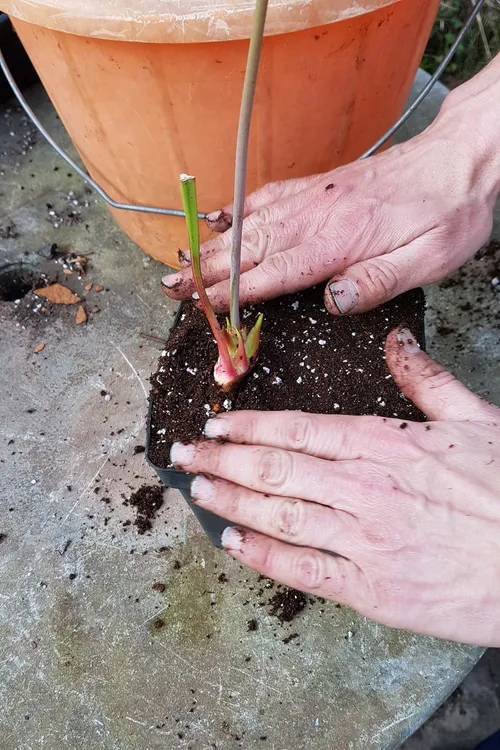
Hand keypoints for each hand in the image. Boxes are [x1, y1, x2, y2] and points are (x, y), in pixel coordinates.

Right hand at [162, 71, 499, 315]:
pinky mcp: (318, 186)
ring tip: (180, 257)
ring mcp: (314, 197)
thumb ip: (377, 281)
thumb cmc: (447, 215)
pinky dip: (238, 208)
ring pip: (252, 222)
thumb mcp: (428, 258)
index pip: (276, 272)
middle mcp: (317, 216)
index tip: (201, 303)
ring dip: (213, 242)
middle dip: (207, 269)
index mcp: (339, 241)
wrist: (458, 159)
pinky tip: (220, 216)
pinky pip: (268, 195)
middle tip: (170, 284)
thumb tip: (331, 303)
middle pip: (251, 247)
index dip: (235, 291)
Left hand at [170, 329, 499, 645]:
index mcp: (384, 443)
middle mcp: (364, 487)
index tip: (217, 424)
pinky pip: (303, 570)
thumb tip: (396, 342)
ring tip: (196, 488)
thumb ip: (426, 380)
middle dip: (221, 459)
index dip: (248, 426)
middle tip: (183, 453)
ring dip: (229, 500)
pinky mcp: (373, 591)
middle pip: (274, 468)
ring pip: (278, 515)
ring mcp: (364, 540)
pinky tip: (232, 544)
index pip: (296, 428)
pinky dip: (263, 557)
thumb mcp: (477, 419)